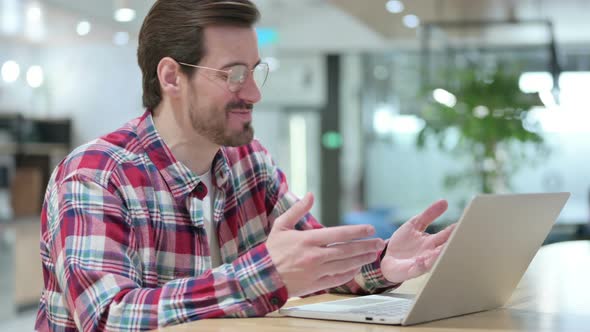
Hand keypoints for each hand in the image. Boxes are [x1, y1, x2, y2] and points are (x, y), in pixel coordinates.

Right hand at [266, 193, 385, 296]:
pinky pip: (337, 279)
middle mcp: (314, 256)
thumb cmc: (271, 251)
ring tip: (373, 255)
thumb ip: (297, 210)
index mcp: (307, 240)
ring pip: (345, 265)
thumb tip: (310, 194)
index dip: (357, 231)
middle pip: (347, 250)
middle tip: (379, 242)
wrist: (261, 277)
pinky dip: (349, 274)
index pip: (338, 234)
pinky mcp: (315, 285)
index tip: (370, 229)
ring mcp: (316, 272)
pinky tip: (357, 268)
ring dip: (361, 259)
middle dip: (366, 246)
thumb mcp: (281, 226)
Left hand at [381, 200, 455, 283]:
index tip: (466, 223)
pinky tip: (421, 259)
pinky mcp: (411, 270)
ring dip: (438, 256)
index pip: (448, 234)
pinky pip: (418, 269)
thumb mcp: (415, 224)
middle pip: (445, 248)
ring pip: (434, 260)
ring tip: (442, 249)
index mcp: (433, 241)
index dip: (456, 229)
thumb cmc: (403, 242)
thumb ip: (429, 214)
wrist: (387, 257)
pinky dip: (420, 265)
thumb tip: (444, 201)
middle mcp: (431, 252)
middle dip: (452, 244)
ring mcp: (422, 262)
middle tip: (461, 238)